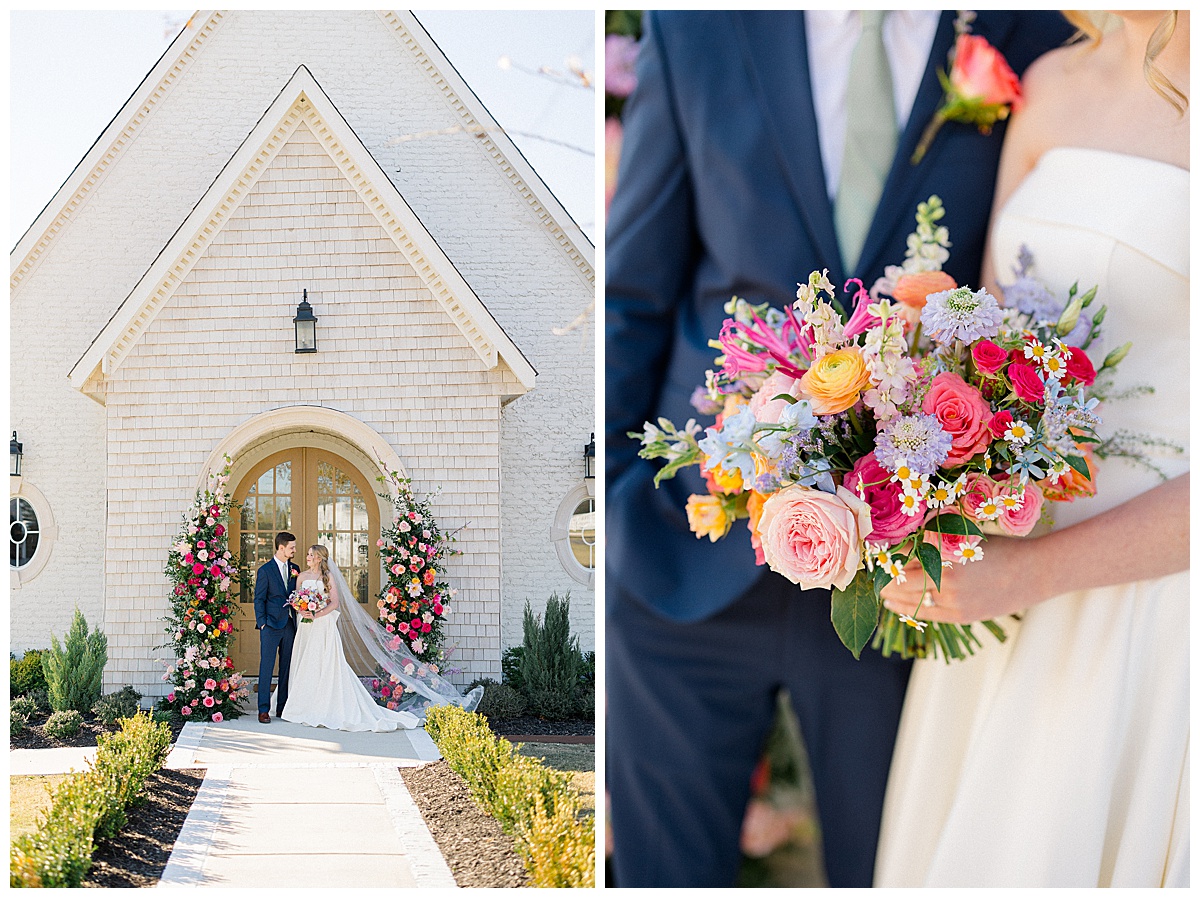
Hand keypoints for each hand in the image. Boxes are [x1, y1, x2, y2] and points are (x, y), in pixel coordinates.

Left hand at [881, 536, 1051, 623]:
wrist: (1035, 573)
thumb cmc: (1001, 548)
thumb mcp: (965, 537)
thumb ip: (935, 540)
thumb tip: (903, 540)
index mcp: (946, 555)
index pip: (902, 556)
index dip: (886, 556)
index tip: (874, 553)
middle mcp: (946, 580)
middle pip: (900, 581)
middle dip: (884, 576)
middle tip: (871, 571)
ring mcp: (953, 602)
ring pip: (909, 600)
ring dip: (890, 594)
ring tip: (879, 589)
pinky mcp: (961, 617)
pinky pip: (925, 614)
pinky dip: (906, 608)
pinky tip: (894, 604)